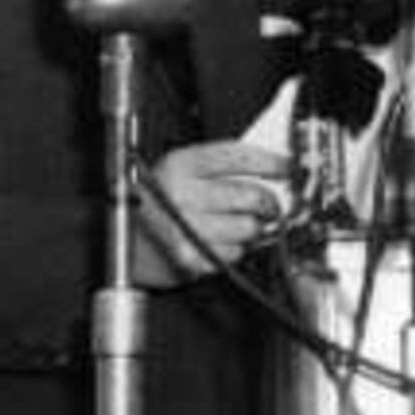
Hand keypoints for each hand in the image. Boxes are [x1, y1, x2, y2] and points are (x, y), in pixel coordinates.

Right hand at [142, 141, 296, 278]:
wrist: (126, 242)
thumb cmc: (155, 204)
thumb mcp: (179, 172)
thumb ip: (219, 168)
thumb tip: (271, 172)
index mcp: (179, 166)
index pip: (237, 157)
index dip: (270, 162)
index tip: (288, 168)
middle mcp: (181, 194)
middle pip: (251, 195)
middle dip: (267, 203)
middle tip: (266, 206)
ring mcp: (187, 228)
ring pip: (249, 227)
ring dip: (251, 230)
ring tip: (235, 226)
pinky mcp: (193, 257)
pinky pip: (236, 253)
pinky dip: (235, 250)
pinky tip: (218, 242)